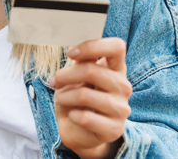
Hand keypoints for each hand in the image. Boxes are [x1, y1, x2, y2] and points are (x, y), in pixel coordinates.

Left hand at [49, 37, 131, 158]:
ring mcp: (122, 109)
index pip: (116, 47)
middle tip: (54, 82)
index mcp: (116, 69)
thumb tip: (75, 51)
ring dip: (64, 97)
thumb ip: (82, 61)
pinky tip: (72, 115)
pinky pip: (86, 118)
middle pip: (92, 70)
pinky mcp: (114, 129)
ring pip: (85, 95)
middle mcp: (123, 87)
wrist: (78, 130)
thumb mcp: (77, 76)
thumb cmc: (76, 97)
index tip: (70, 54)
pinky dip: (72, 115)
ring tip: (60, 100)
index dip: (92, 46)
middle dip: (65, 76)